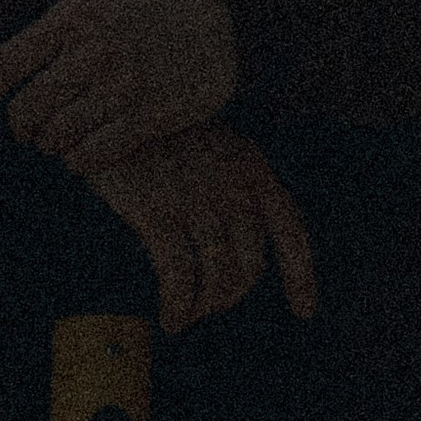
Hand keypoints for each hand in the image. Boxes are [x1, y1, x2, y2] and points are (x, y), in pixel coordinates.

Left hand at [0, 0, 239, 174]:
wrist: (230, 14)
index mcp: (70, 20)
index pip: (2, 68)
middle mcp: (90, 56)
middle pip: (26, 113)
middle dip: (22, 127)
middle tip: (31, 129)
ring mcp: (119, 90)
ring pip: (57, 139)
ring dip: (52, 145)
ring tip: (61, 139)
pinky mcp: (147, 118)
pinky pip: (92, 157)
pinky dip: (79, 162)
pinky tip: (85, 153)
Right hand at [88, 123, 315, 334]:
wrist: (116, 103)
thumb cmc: (162, 131)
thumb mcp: (215, 146)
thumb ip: (234, 187)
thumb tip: (241, 243)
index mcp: (252, 168)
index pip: (290, 229)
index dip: (301, 275)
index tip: (304, 310)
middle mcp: (234, 187)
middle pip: (251, 264)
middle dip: (232, 294)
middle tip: (209, 303)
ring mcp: (198, 200)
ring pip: (219, 276)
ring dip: (205, 305)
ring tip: (186, 315)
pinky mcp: (158, 213)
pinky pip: (180, 274)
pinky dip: (179, 304)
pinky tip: (172, 317)